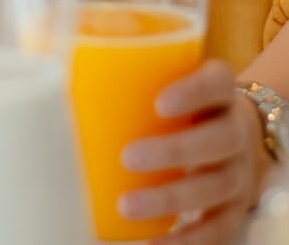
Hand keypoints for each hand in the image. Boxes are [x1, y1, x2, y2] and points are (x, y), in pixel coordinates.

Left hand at [118, 59, 269, 242]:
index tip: (159, 103)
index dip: (193, 91)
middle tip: (129, 157)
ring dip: (171, 199)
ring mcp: (239, 173)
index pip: (218, 82)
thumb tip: (49, 62)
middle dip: (175, 151)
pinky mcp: (235, 210)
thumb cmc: (183, 109)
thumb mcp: (168, 85)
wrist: (236, 139)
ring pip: (216, 186)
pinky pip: (217, 230)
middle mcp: (236, 131)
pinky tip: (151, 244)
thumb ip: (124, 77)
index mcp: (220, 93)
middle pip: (220, 138)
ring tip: (128, 206)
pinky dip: (186, 242)